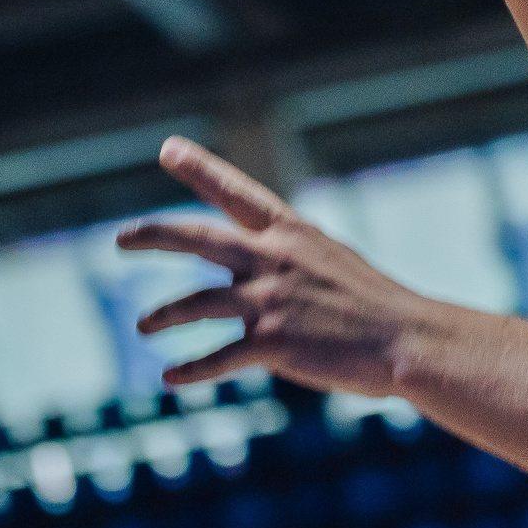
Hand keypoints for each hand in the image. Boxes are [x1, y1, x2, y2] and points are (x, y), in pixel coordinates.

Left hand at [118, 135, 438, 397]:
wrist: (407, 339)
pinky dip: (190, 370)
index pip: (235, 192)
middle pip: (196, 237)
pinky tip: (171, 378)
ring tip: (143, 327)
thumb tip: (243, 268)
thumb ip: (286, 259)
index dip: (200, 168)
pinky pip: (216, 358)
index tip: (167, 149)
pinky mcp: (271, 343)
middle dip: (153, 235)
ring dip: (162, 316)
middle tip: (120, 237)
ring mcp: (269, 301)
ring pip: (195, 304)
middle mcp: (273, 258)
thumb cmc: (374, 304)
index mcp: (291, 232)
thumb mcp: (331, 260)